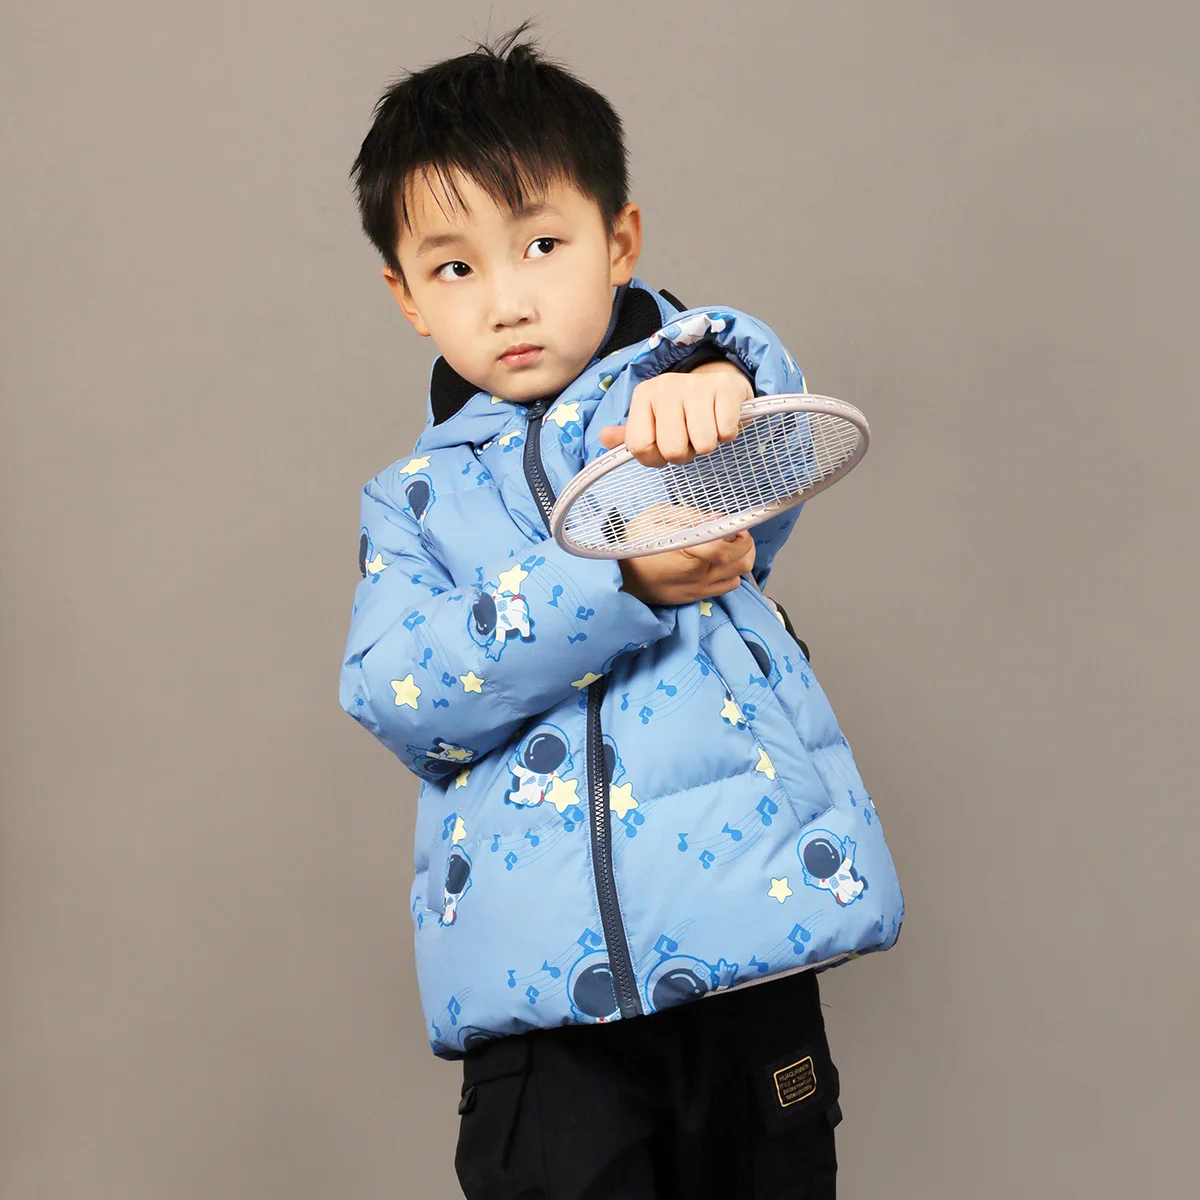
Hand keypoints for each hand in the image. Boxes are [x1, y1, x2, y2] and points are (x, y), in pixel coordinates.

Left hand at [598, 359, 753, 466]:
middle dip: (684, 454)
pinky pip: (725, 433)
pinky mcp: (725, 388)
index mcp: (643, 395)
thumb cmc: (682, 411)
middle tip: (688, 439)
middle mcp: (666, 385)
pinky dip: (727, 434)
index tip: (664, 448)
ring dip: (707, 444)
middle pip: (672, 449)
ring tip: (705, 428)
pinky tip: (720, 421)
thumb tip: (604, 437)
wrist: (719, 386)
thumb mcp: (652, 421)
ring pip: (702, 444)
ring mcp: (696, 385)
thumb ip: (630, 435)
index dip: (655, 458)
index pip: (639, 447)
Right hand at [617, 503, 755, 605]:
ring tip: (727, 548)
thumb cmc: (633, 544)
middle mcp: (697, 576)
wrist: (617, 576)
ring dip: (739, 561)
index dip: (738, 535)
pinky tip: (717, 563)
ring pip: (737, 577)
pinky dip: (729, 574)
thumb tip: (719, 518)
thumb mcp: (656, 518)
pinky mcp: (694, 598)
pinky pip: (725, 588)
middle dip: (745, 545)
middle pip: (741, 564)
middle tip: (734, 534)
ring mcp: (697, 590)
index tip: (735, 524)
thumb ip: (691, 516)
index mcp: (687, 555)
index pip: (727, 548)